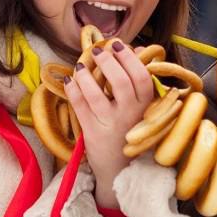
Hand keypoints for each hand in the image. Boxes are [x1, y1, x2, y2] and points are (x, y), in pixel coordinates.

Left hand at [65, 41, 154, 208]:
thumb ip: (140, 80)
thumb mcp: (144, 108)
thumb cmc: (132, 132)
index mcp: (146, 107)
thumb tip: (137, 48)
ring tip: (81, 65)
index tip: (118, 45)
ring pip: (96, 95)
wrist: (120, 171)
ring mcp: (110, 125)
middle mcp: (130, 115)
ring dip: (86, 75)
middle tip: (97, 50)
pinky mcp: (92, 134)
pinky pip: (79, 108)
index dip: (129, 58)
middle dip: (107, 62)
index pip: (141, 77)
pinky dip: (73, 91)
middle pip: (120, 82)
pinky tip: (70, 80)